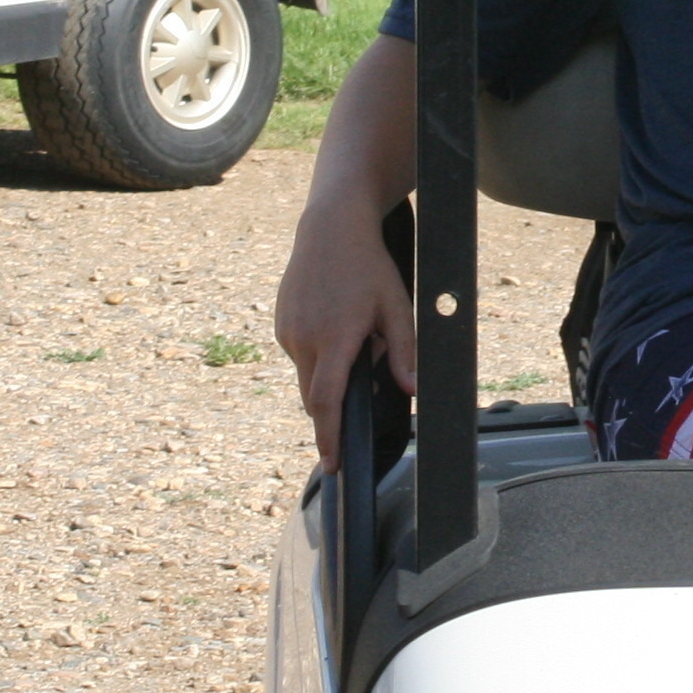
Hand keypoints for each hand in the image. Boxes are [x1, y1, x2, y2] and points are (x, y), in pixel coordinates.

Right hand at [271, 202, 411, 467]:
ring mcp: (288, 331)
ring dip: (326, 378)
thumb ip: (403, 352)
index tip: (332, 464)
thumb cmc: (369, 267)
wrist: (330, 227)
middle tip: (351, 412)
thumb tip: (411, 391)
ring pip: (306, 375)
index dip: (329, 438)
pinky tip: (336, 330)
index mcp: (334, 339)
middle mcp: (304, 339)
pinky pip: (299, 355)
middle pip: (313, 397)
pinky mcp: (281, 323)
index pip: (326, 404)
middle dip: (330, 413)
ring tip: (353, 344)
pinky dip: (316, 357)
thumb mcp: (396, 308)